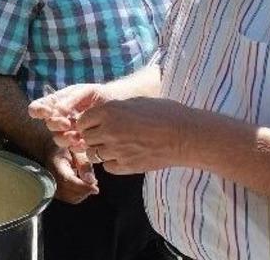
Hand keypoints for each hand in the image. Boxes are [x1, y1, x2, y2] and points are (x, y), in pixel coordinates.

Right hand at [28, 83, 113, 148]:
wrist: (114, 105)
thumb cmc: (96, 95)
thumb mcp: (84, 91)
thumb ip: (71, 99)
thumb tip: (57, 110)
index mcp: (55, 105)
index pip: (37, 108)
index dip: (37, 110)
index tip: (46, 111)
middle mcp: (58, 120)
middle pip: (50, 124)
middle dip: (56, 124)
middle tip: (66, 123)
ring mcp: (67, 133)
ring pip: (59, 139)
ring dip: (65, 138)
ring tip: (76, 136)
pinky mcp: (79, 145)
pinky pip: (74, 150)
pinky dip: (77, 147)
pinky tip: (84, 144)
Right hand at [45, 144, 98, 203]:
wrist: (53, 149)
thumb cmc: (66, 147)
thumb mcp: (77, 150)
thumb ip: (84, 164)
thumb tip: (91, 181)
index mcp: (55, 164)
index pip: (67, 180)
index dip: (82, 187)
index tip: (95, 188)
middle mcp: (50, 178)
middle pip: (69, 193)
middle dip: (85, 191)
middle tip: (94, 183)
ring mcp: (51, 186)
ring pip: (71, 198)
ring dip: (83, 193)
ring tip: (88, 182)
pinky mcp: (55, 192)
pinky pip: (70, 198)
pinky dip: (80, 194)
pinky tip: (83, 185)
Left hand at [76, 97, 192, 174]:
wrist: (187, 135)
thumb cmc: (165, 114)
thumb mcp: (135, 102)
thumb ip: (113, 109)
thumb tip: (98, 115)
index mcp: (109, 111)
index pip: (82, 121)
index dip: (87, 123)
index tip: (95, 125)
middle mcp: (109, 130)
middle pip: (86, 138)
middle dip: (92, 137)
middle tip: (104, 136)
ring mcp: (117, 150)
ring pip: (93, 155)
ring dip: (100, 151)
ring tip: (114, 147)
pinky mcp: (127, 166)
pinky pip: (107, 167)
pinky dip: (112, 163)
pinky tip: (123, 156)